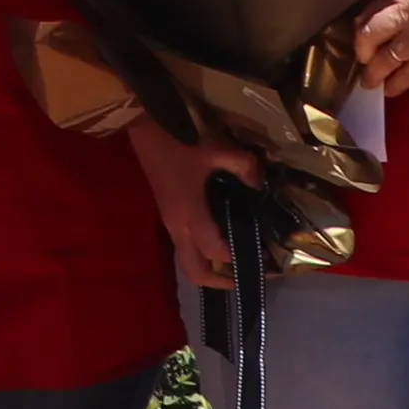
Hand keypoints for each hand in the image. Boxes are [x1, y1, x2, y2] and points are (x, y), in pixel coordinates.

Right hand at [128, 123, 261, 290]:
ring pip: (189, 261)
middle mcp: (177, 226)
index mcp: (189, 214)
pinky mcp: (168, 215)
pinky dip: (205, 251)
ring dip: (212, 267)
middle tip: (248, 275)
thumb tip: (261, 185)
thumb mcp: (217, 150)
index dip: (238, 259)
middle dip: (220, 281)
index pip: (215, 251)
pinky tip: (224, 234)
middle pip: (195, 271)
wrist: (144, 127)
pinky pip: (187, 246)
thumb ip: (244, 168)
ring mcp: (170, 222)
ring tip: (240, 257)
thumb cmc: (179, 140)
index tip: (264, 259)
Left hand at [352, 0, 408, 97]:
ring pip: (385, 59)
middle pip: (369, 35)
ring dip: (375, 74)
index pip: (368, 13)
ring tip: (371, 82)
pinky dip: (395, 85)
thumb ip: (402, 4)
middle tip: (363, 65)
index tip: (360, 44)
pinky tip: (392, 89)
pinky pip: (406, 75)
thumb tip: (377, 30)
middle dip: (362, 54)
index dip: (359, 33)